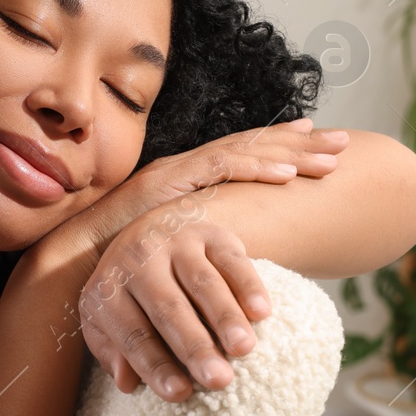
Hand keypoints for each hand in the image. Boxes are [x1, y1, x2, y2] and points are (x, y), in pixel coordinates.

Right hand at [33, 116, 348, 272]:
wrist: (70, 264)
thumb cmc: (124, 267)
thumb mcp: (177, 256)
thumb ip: (205, 254)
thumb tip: (238, 274)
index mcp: (190, 182)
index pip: (245, 158)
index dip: (284, 150)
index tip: (321, 150)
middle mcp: (186, 169)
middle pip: (252, 147)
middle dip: (301, 143)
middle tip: (344, 142)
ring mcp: (176, 172)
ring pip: (242, 152)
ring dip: (288, 152)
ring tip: (327, 157)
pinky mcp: (165, 183)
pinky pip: (218, 169)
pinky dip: (254, 167)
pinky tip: (285, 171)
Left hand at [77, 208, 268, 403]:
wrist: (155, 226)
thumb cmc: (133, 291)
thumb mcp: (108, 318)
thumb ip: (112, 350)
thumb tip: (126, 382)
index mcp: (108, 287)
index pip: (132, 332)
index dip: (154, 364)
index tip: (179, 394)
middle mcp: (139, 259)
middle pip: (168, 308)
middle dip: (195, 346)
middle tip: (218, 380)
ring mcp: (177, 242)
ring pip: (203, 283)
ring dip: (225, 317)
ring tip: (244, 349)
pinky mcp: (212, 233)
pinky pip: (232, 260)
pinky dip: (249, 286)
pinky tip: (262, 313)